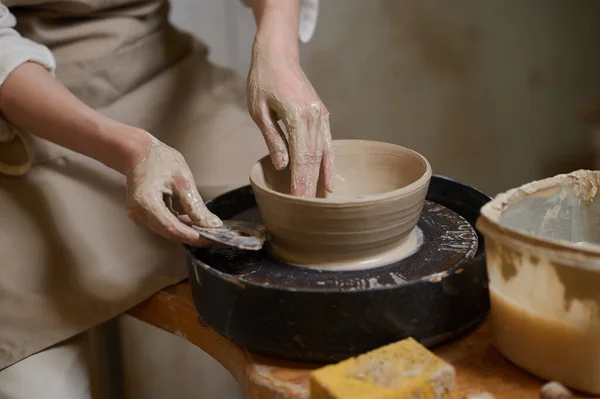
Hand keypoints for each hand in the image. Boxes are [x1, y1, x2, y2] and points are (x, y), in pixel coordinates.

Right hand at [125, 135, 221, 245]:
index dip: (194, 236)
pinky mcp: (141, 215)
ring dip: (186, 230)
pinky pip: (162, 225)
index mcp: (146, 202)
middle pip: (169, 232)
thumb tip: (210, 224)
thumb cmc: (158, 160)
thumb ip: (195, 205)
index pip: (173, 229)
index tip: (211, 238)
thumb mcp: (183, 180)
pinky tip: (190, 219)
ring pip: (167, 231)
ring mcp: (138, 215)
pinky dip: (178, 224)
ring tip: (204, 225)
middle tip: (212, 234)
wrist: (139, 153)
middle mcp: (138, 213)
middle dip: (192, 235)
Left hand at [246, 34, 333, 196]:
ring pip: (323, 152)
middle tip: (307, 208)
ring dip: (320, 177)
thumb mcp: (259, 111)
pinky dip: (329, 163)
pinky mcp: (322, 115)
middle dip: (310, 184)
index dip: (300, 180)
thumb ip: (273, 139)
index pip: (301, 156)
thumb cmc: (262, 81)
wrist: (278, 55)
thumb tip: (281, 165)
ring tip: (318, 201)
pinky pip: (328, 143)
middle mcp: (314, 117)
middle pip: (314, 158)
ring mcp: (321, 116)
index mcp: (297, 116)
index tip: (299, 199)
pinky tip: (329, 181)